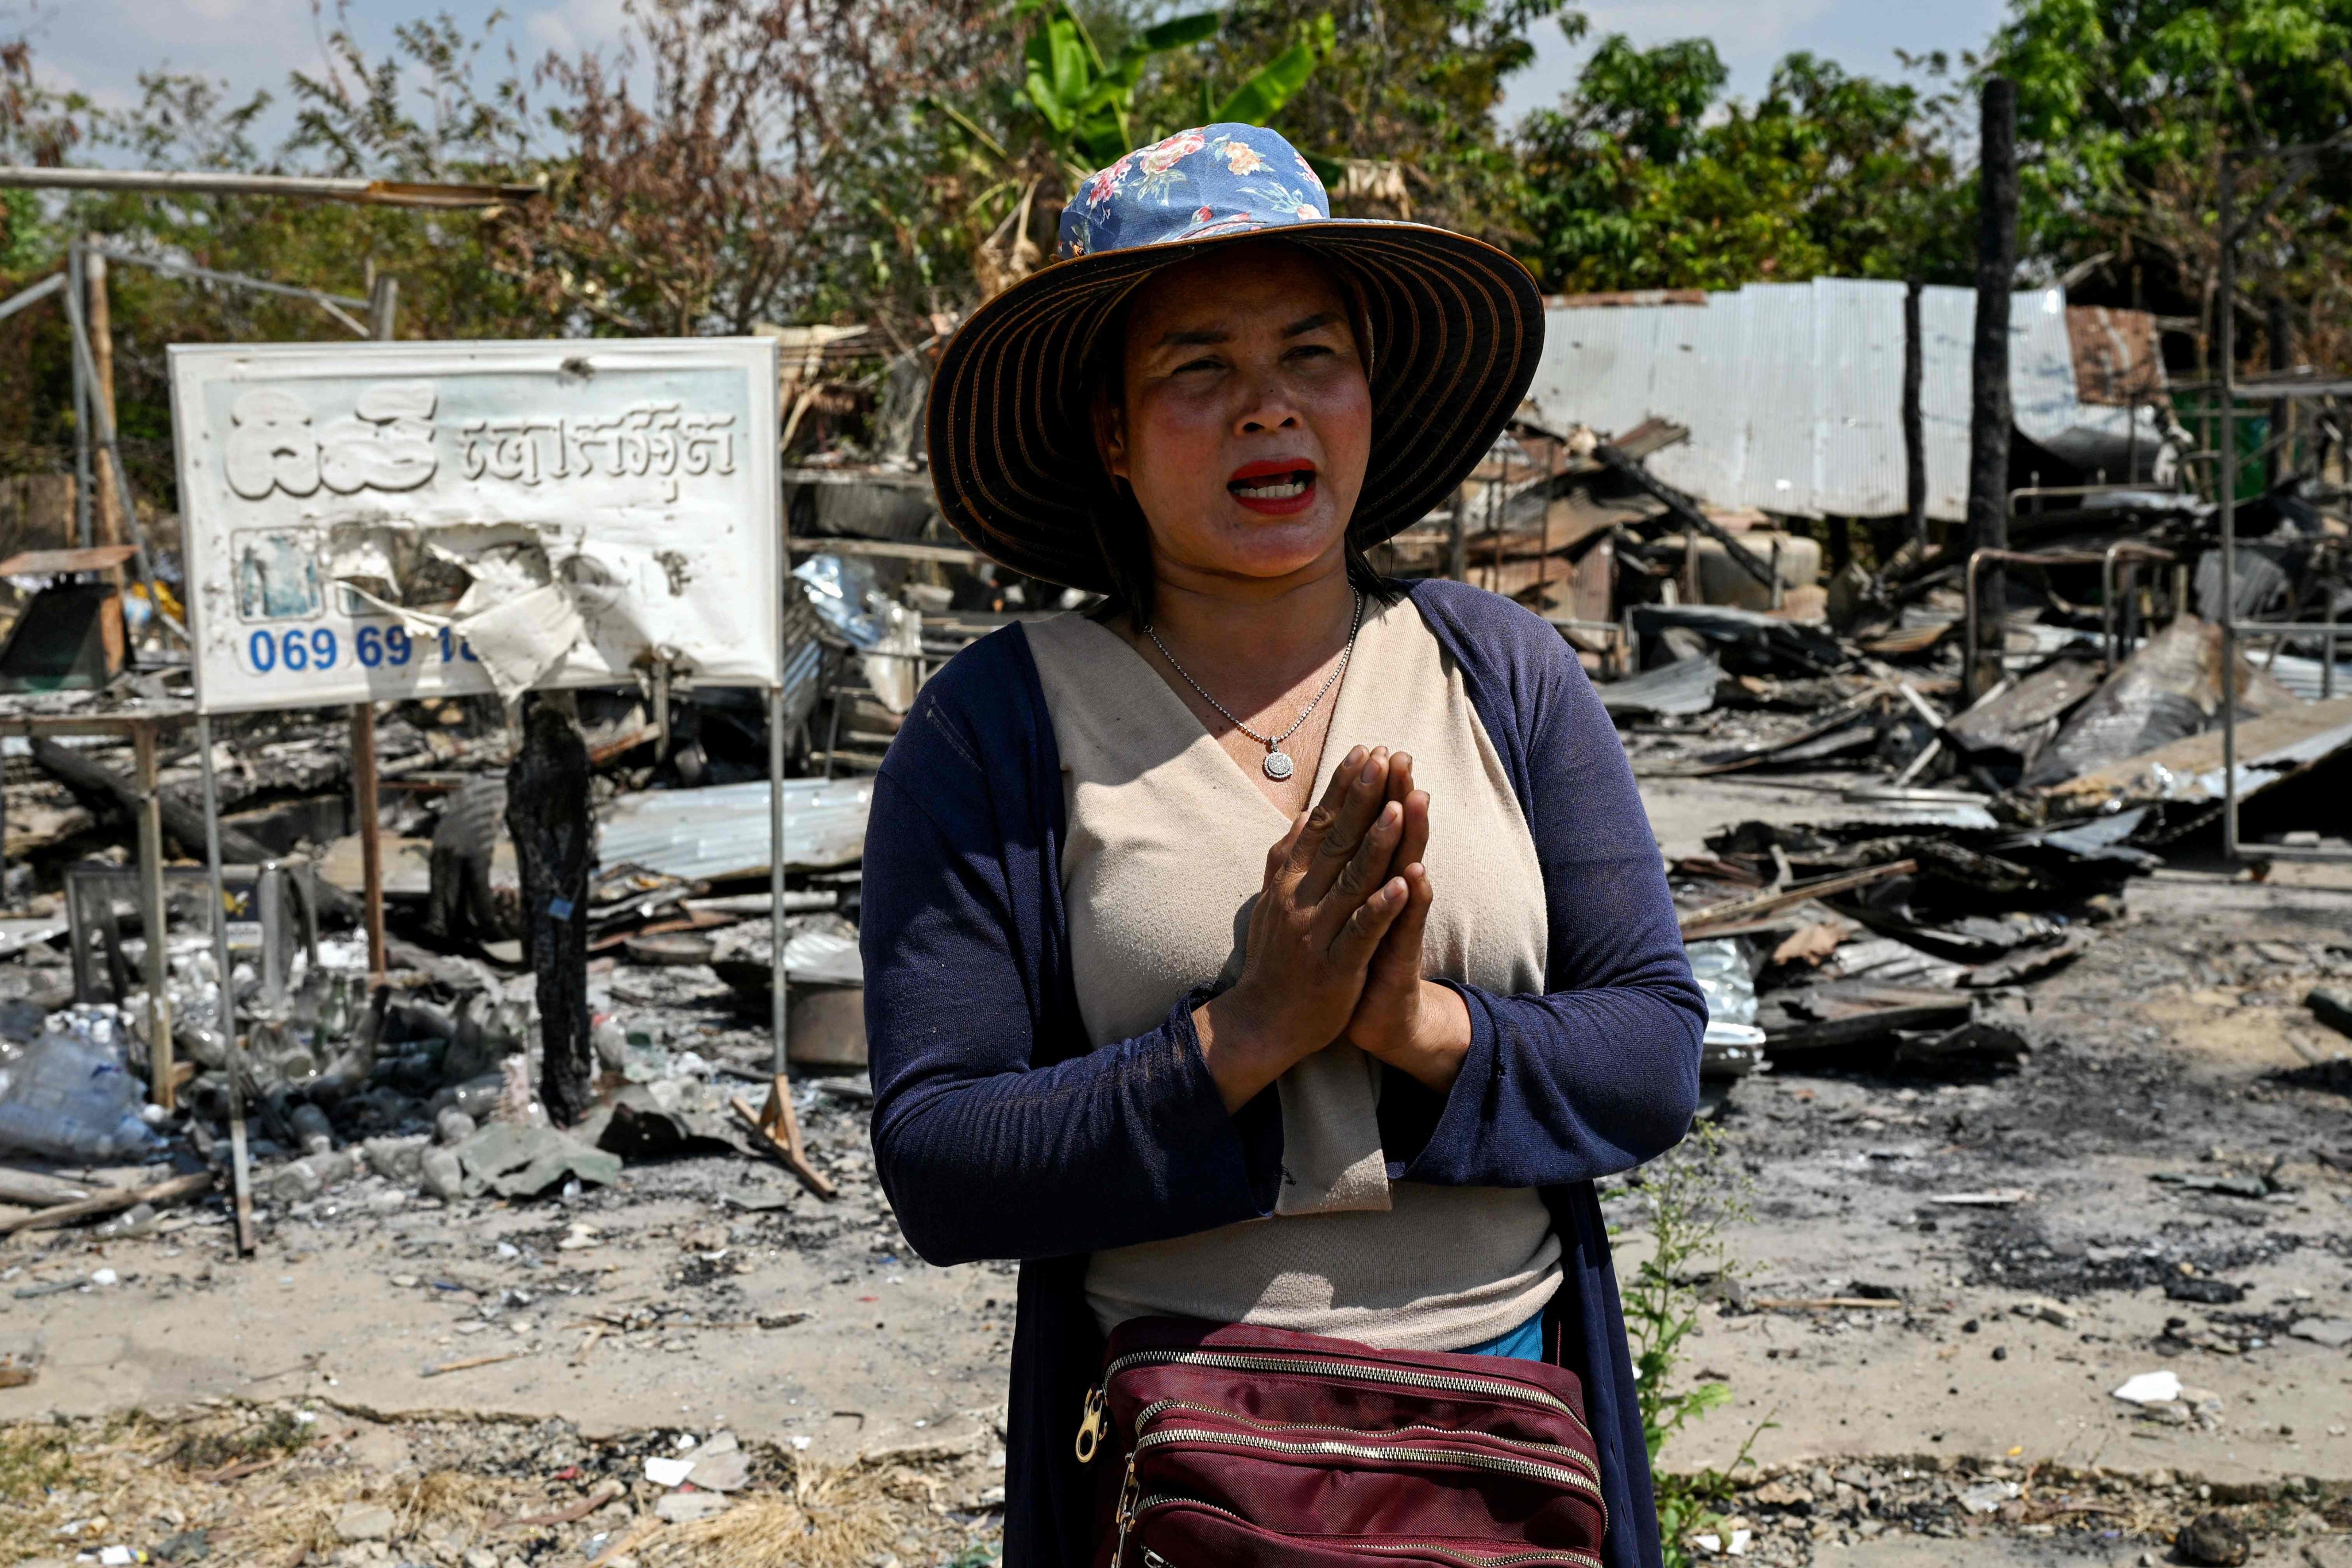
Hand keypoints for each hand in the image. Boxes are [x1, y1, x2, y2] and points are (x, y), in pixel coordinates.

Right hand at [1194, 745, 1411, 1111]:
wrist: (1262, 1022)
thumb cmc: (1274, 960)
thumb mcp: (1272, 902)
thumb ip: (1286, 859)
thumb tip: (1298, 816)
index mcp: (1289, 881)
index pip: (1319, 823)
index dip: (1342, 787)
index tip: (1365, 751)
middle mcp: (1301, 899)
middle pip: (1337, 840)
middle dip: (1362, 797)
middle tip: (1385, 756)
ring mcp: (1318, 931)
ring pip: (1352, 880)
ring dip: (1377, 842)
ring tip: (1398, 806)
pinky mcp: (1337, 965)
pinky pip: (1362, 931)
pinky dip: (1382, 907)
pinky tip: (1404, 884)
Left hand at [1344, 752, 1471, 1092]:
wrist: (1377, 1021)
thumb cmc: (1352, 962)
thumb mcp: (1343, 912)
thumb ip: (1341, 870)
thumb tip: (1326, 828)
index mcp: (1368, 884)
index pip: (1371, 830)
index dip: (1372, 792)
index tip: (1372, 748)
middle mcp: (1388, 898)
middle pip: (1394, 840)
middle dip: (1395, 798)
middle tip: (1402, 757)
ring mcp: (1397, 925)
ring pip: (1406, 873)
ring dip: (1411, 838)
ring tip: (1415, 799)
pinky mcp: (1400, 957)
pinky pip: (1407, 926)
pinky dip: (1411, 902)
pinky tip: (1416, 876)